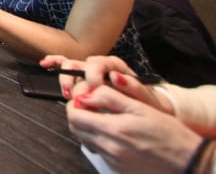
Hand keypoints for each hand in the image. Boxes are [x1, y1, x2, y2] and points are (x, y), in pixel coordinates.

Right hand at [40, 55, 168, 110]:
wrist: (149, 110)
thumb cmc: (148, 105)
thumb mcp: (146, 99)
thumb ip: (133, 87)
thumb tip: (114, 77)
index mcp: (116, 67)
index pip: (99, 64)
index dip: (94, 77)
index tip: (94, 91)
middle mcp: (101, 65)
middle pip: (82, 63)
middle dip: (75, 79)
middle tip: (77, 97)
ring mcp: (90, 70)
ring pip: (71, 65)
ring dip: (65, 78)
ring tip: (67, 94)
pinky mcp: (82, 77)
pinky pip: (65, 65)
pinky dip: (54, 62)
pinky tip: (45, 64)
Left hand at [66, 85, 201, 172]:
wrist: (188, 161)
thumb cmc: (169, 133)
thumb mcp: (141, 107)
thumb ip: (109, 98)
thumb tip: (85, 94)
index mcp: (114, 129)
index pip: (74, 115)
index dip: (74, 103)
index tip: (83, 97)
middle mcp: (109, 148)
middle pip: (75, 128)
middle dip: (77, 114)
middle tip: (90, 105)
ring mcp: (112, 160)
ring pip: (84, 140)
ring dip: (87, 127)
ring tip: (103, 117)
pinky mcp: (116, 168)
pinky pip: (98, 151)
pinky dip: (98, 140)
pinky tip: (113, 133)